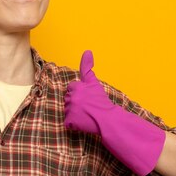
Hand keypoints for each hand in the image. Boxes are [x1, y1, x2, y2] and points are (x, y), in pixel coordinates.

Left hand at [63, 50, 164, 175]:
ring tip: (86, 114)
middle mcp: (70, 97)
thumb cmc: (101, 101)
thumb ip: (87, 67)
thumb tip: (87, 50)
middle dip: (76, 103)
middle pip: (68, 99)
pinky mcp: (69, 121)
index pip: (71, 88)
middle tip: (88, 107)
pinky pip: (68, 123)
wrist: (107, 119)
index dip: (79, 93)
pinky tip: (83, 122)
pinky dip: (74, 125)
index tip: (88, 98)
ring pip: (68, 111)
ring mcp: (69, 110)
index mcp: (75, 87)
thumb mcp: (94, 82)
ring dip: (75, 114)